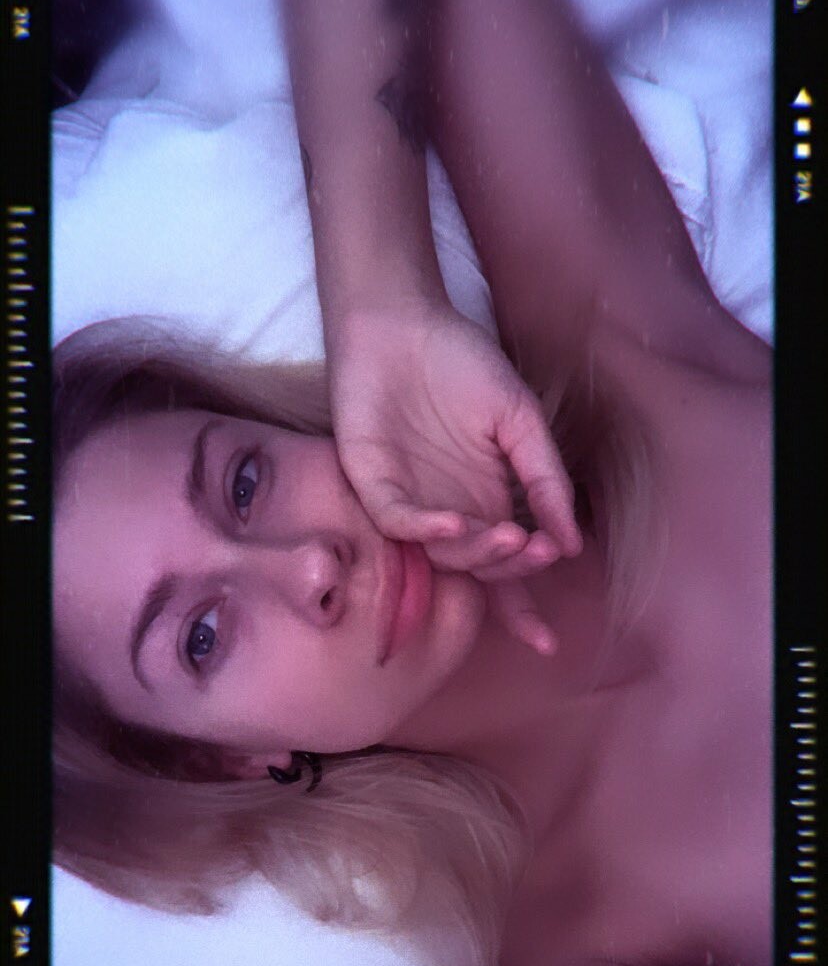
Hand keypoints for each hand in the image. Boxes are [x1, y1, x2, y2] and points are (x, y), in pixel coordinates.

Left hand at [327, 299, 582, 653]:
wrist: (405, 322)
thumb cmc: (463, 365)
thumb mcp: (520, 421)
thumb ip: (545, 478)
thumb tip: (570, 544)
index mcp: (484, 504)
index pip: (502, 572)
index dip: (521, 609)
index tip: (547, 642)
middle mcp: (448, 514)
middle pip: (478, 569)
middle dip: (511, 568)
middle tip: (534, 546)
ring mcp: (410, 502)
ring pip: (443, 555)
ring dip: (478, 552)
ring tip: (509, 531)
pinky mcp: (372, 484)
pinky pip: (399, 523)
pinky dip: (427, 530)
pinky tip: (457, 521)